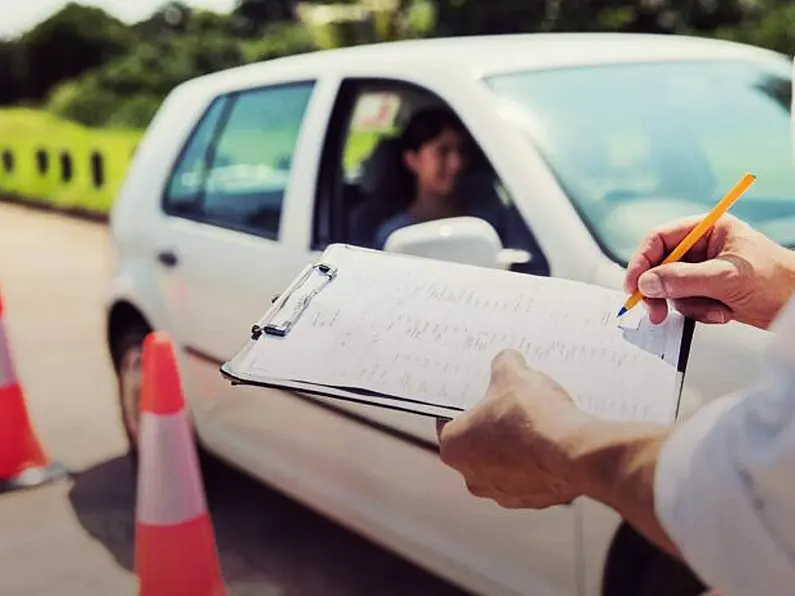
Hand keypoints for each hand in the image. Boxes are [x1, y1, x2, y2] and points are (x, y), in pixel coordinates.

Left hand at [436, 350, 589, 508]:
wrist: (573, 452)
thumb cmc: (531, 416)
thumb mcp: (513, 374)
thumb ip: (503, 364)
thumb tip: (507, 361)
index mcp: (454, 447)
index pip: (449, 422)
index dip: (466, 406)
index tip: (481, 396)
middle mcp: (472, 477)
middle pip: (477, 445)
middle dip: (492, 427)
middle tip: (511, 407)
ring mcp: (502, 494)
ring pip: (504, 464)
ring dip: (516, 448)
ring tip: (537, 424)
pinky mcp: (532, 501)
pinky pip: (530, 477)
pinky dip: (538, 463)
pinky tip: (552, 443)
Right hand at [625, 214, 794, 329]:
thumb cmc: (777, 281)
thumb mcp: (725, 277)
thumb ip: (682, 279)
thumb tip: (647, 283)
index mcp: (707, 230)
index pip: (660, 239)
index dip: (642, 261)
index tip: (634, 285)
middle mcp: (703, 247)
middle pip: (660, 266)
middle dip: (660, 290)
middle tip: (655, 311)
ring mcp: (705, 270)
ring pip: (671, 288)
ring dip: (688, 304)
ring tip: (714, 309)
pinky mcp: (709, 291)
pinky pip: (686, 303)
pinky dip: (700, 312)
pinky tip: (722, 312)